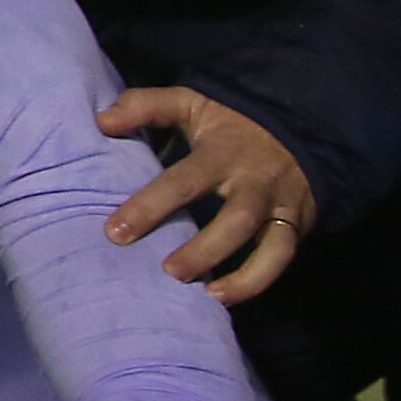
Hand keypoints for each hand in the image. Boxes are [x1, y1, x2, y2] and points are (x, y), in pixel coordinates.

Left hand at [96, 83, 318, 302]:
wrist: (298, 126)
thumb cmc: (230, 123)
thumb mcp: (190, 102)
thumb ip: (146, 106)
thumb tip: (102, 120)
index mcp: (222, 153)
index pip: (183, 181)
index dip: (150, 206)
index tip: (115, 232)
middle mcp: (254, 183)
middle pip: (234, 218)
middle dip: (202, 248)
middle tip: (165, 271)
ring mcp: (279, 206)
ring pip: (270, 245)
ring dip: (241, 275)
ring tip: (203, 292)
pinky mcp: (296, 224)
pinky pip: (282, 257)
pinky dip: (257, 281)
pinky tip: (223, 297)